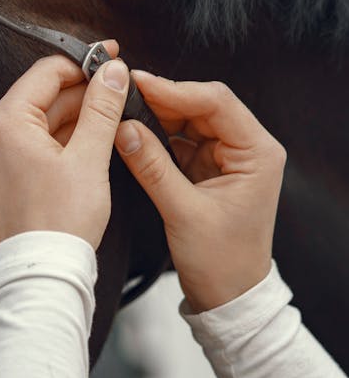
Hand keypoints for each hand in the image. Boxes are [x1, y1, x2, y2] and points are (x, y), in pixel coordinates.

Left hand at [0, 42, 129, 260]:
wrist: (40, 277)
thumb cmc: (61, 225)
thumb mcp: (89, 158)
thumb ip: (101, 108)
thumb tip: (112, 72)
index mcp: (3, 125)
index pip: (45, 73)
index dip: (83, 63)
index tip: (109, 59)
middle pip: (36, 101)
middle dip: (77, 97)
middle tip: (114, 95)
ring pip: (27, 129)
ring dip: (63, 124)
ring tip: (100, 128)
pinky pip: (15, 154)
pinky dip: (44, 149)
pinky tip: (73, 156)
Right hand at [114, 72, 285, 312]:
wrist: (228, 295)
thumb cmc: (222, 261)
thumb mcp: (183, 212)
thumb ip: (152, 167)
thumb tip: (123, 129)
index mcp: (257, 152)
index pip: (216, 102)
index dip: (174, 89)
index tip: (138, 83)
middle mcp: (245, 147)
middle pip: (200, 104)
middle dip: (161, 98)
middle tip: (122, 92)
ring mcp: (224, 156)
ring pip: (186, 118)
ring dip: (154, 114)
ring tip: (121, 109)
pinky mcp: (205, 166)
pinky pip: (177, 138)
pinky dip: (154, 134)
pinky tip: (131, 132)